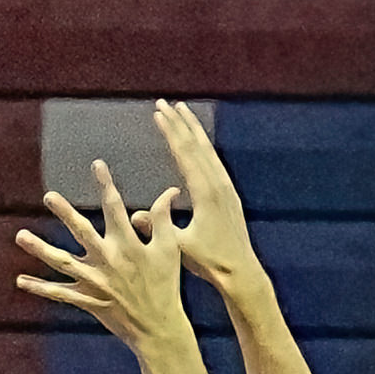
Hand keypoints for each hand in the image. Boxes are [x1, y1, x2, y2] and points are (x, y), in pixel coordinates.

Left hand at [14, 160, 192, 355]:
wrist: (157, 327)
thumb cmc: (166, 285)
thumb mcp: (170, 249)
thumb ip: (163, 218)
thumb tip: (169, 191)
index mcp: (128, 245)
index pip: (115, 207)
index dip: (106, 184)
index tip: (97, 164)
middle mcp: (108, 261)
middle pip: (81, 232)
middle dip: (65, 212)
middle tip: (48, 195)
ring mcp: (94, 281)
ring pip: (62, 262)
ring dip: (39, 249)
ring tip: (20, 235)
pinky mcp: (86, 300)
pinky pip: (59, 293)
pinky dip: (39, 288)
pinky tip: (20, 280)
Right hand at [148, 101, 262, 294]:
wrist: (241, 271)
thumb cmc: (209, 261)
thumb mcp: (178, 246)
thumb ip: (158, 228)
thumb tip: (134, 216)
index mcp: (206, 193)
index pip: (185, 154)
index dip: (171, 132)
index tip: (159, 113)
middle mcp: (218, 184)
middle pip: (197, 144)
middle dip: (180, 122)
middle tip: (165, 103)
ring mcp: (226, 187)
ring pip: (208, 150)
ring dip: (193, 130)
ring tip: (182, 113)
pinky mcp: (229, 194)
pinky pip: (214, 161)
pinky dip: (202, 146)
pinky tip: (198, 144)